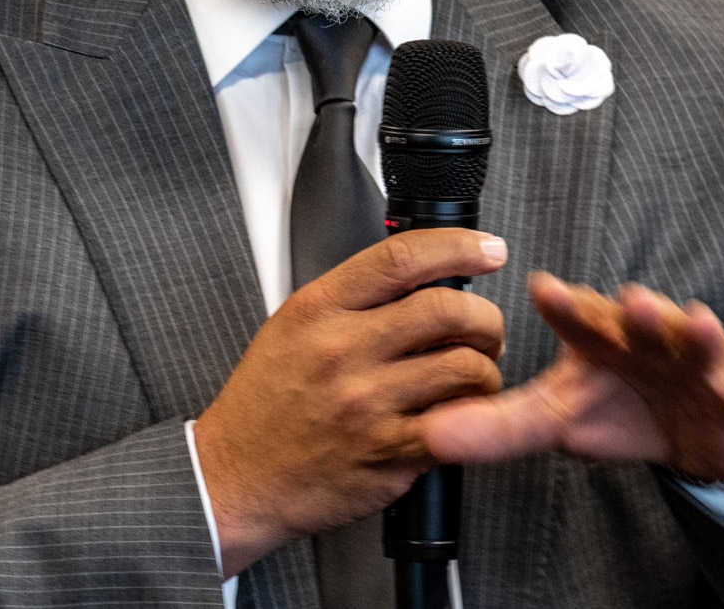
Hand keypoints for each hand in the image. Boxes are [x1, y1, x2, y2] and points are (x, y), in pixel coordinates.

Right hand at [194, 229, 508, 574]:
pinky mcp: (388, 453)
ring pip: (466, 367)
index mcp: (318, 309)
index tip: (487, 250)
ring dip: (486, 369)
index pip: (401, 257)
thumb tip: (420, 278)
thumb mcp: (291, 327)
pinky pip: (460, 423)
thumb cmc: (264, 404)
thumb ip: (351, 299)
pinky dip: (474, 415)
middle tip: (484, 327)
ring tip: (473, 374)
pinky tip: (461, 413)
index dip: (459, 246)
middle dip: (484, 316)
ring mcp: (367, 403)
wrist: (236, 476)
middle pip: (447, 309)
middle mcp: (342, 351)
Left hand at [421, 274, 723, 508]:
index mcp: (597, 336)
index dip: (563, 303)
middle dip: (636, 310)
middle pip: (638, 320)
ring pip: (694, 343)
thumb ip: (497, 425)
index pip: (574, 314)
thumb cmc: (617, 407)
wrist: (694, 430)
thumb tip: (429, 437)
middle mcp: (645, 337)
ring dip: (696, 333)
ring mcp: (694, 362)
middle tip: (629, 300)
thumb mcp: (555, 419)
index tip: (542, 289)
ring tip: (696, 320)